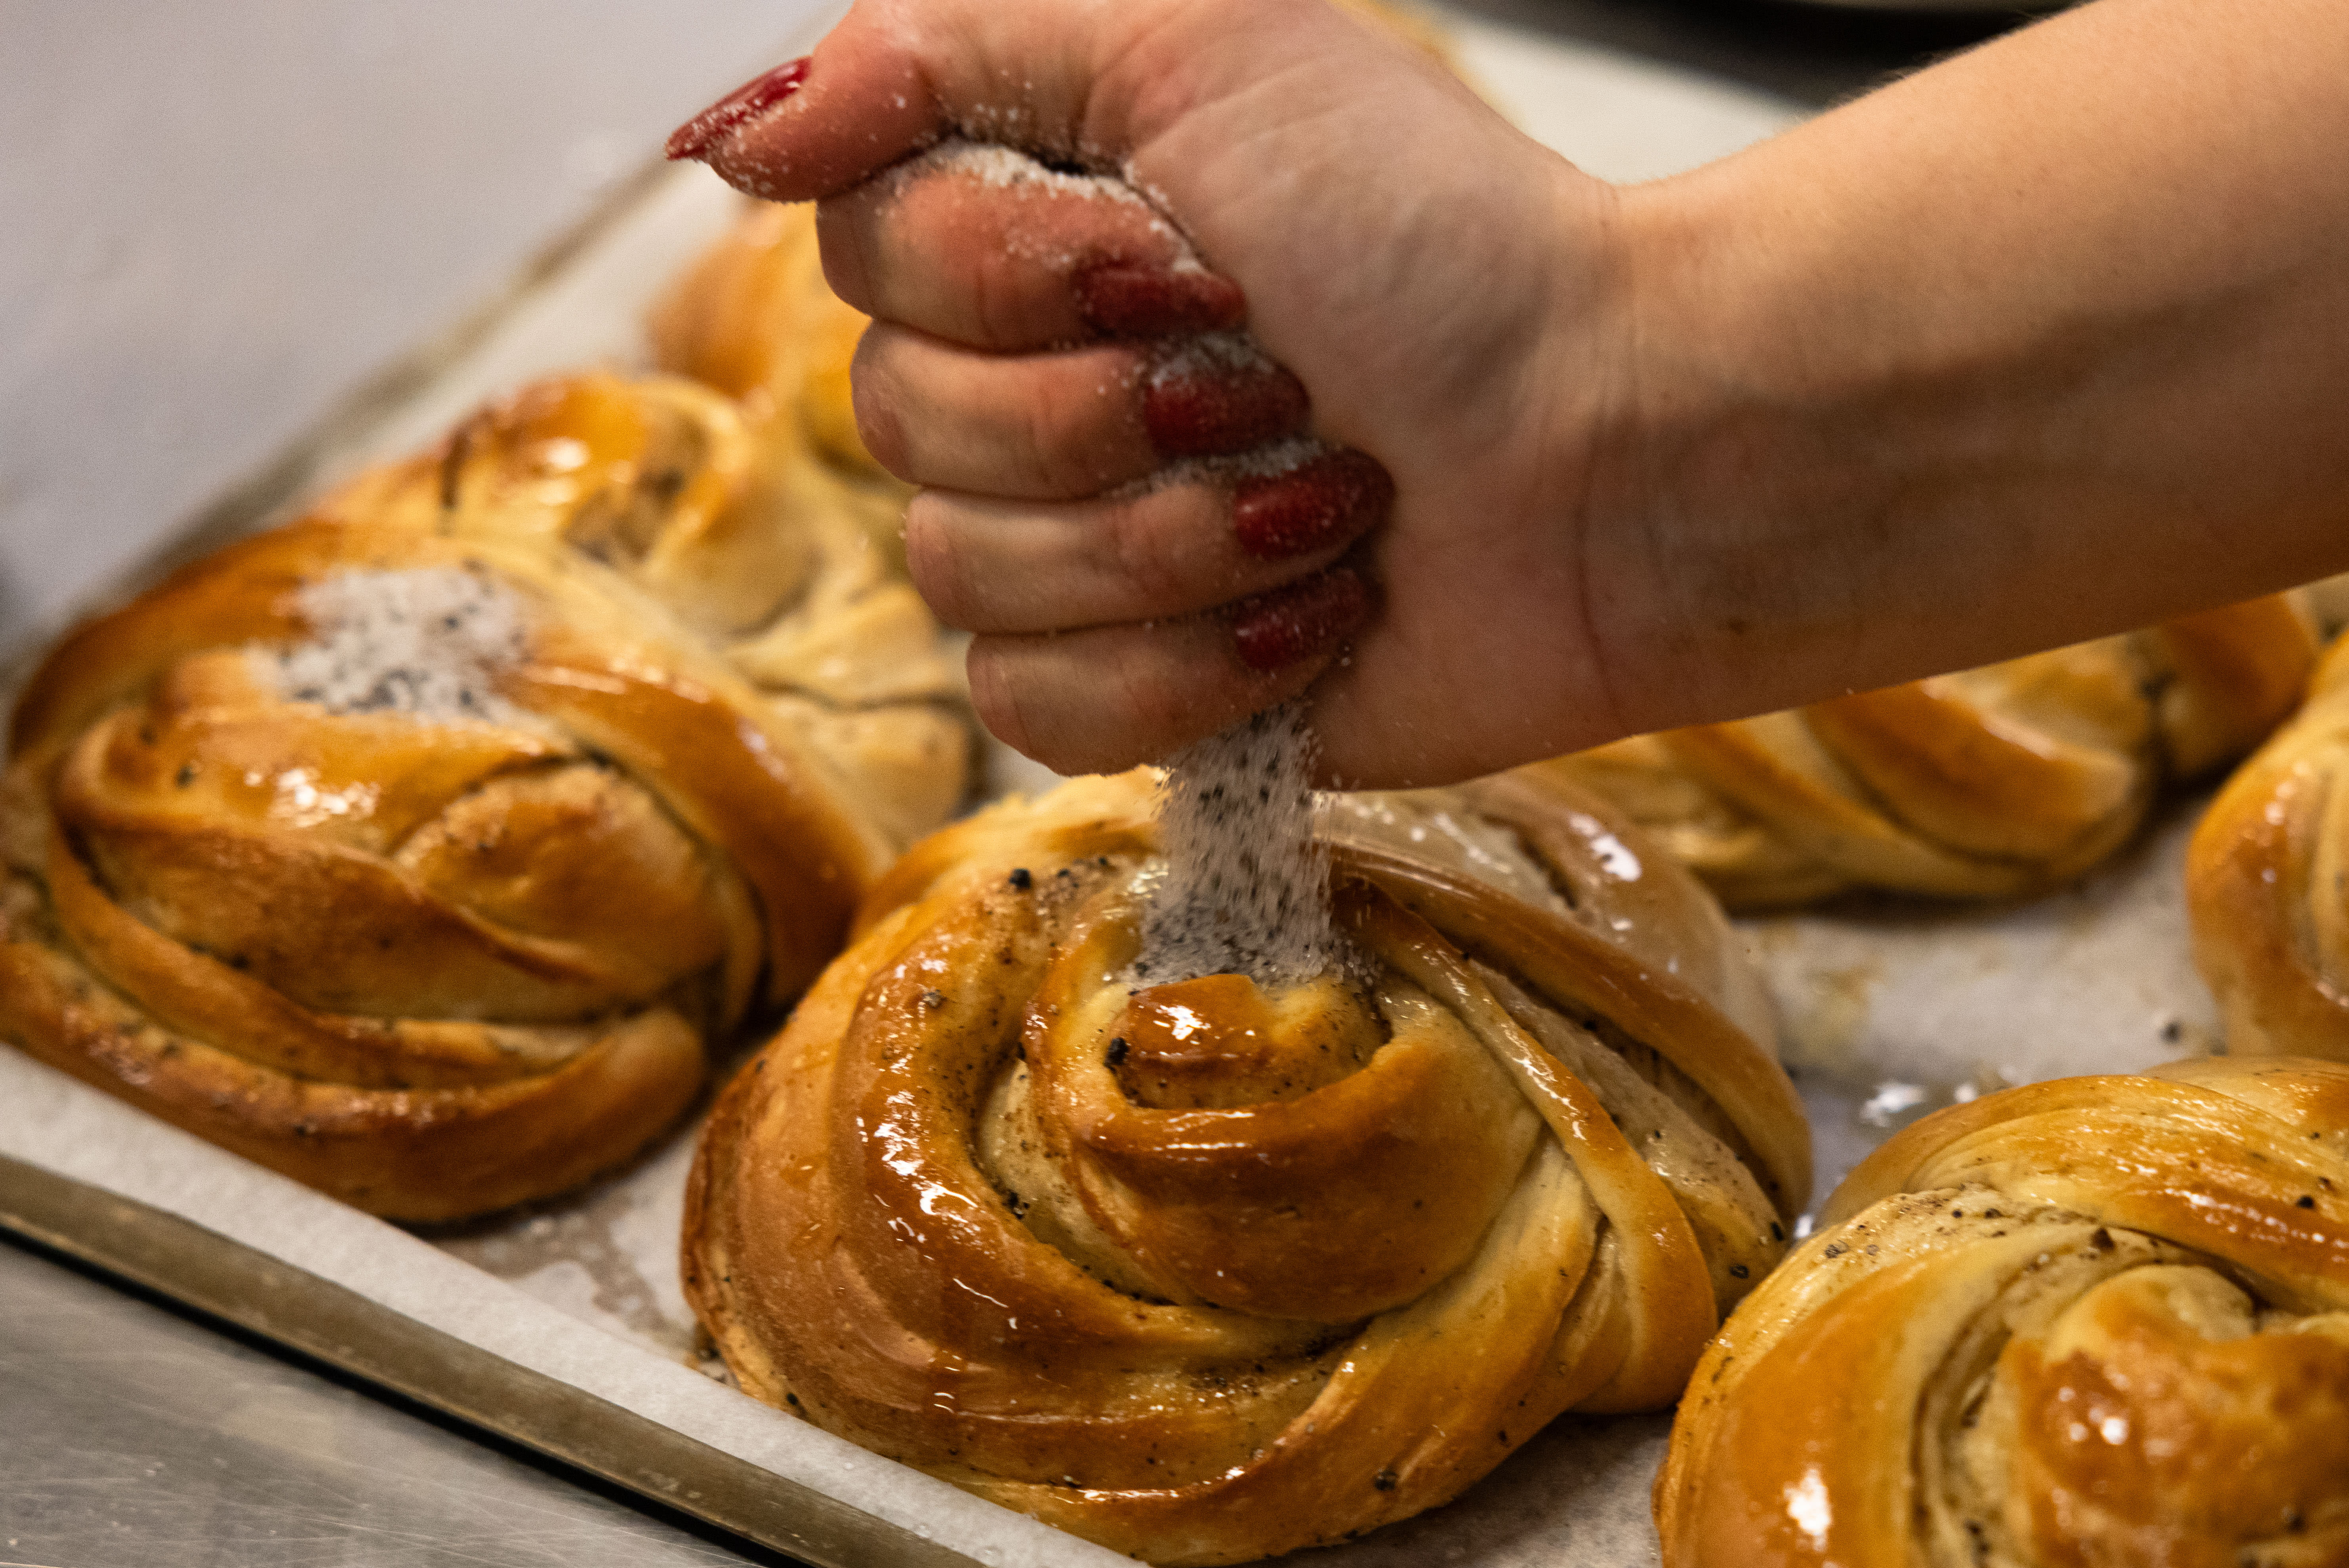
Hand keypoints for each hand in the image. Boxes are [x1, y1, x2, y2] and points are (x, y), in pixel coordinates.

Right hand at [669, 0, 1636, 785]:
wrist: (1608, 447)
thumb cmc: (1444, 238)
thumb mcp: (1199, 41)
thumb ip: (934, 47)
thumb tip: (728, 140)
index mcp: (1029, 237)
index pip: (864, 257)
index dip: (1016, 274)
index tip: (1191, 257)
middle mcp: (1035, 391)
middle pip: (900, 424)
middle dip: (1116, 409)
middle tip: (1283, 380)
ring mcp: (1083, 558)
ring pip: (964, 575)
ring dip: (1174, 535)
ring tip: (1325, 501)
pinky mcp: (1144, 702)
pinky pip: (1037, 708)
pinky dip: (1193, 663)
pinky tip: (1317, 609)